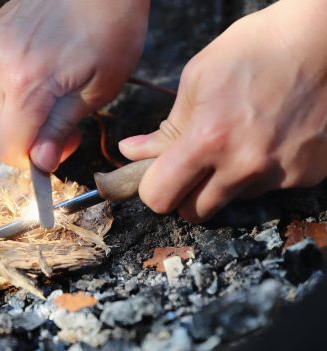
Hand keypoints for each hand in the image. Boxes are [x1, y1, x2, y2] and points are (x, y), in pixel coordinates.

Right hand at [0, 0, 148, 170]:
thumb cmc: (112, 29)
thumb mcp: (98, 90)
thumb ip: (61, 129)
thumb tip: (40, 163)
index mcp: (25, 83)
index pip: (10, 149)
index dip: (34, 159)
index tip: (59, 147)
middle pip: (2, 130)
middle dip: (31, 136)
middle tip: (67, 120)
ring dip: (23, 112)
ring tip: (56, 91)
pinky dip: (15, 86)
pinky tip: (43, 69)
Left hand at [119, 0, 326, 222]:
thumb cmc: (256, 48)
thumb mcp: (198, 79)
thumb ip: (165, 128)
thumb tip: (132, 152)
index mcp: (209, 139)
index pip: (160, 198)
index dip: (153, 189)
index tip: (157, 177)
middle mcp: (245, 165)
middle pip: (194, 213)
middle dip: (185, 195)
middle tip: (192, 168)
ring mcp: (280, 173)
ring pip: (233, 200)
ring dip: (226, 181)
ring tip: (240, 139)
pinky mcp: (308, 174)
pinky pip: (270, 187)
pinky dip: (262, 172)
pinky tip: (270, 138)